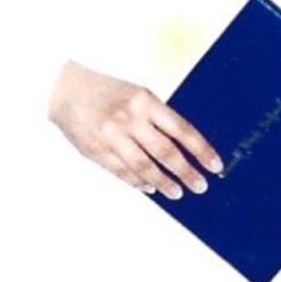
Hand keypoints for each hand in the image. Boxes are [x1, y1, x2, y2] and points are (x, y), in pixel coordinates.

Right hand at [49, 61, 222, 199]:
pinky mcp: (96, 151)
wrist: (65, 89)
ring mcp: (111, 137)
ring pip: (144, 167)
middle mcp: (129, 119)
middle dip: (186, 172)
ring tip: (177, 192)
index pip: (182, 129)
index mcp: (144, 101)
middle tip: (200, 185)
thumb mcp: (137, 94)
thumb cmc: (106, 91)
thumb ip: (156, 117)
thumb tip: (184, 147)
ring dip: (164, 183)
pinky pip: (122, 172)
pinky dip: (138, 182)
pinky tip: (149, 188)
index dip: (201, 150)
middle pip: (165, 152)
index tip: (215, 165)